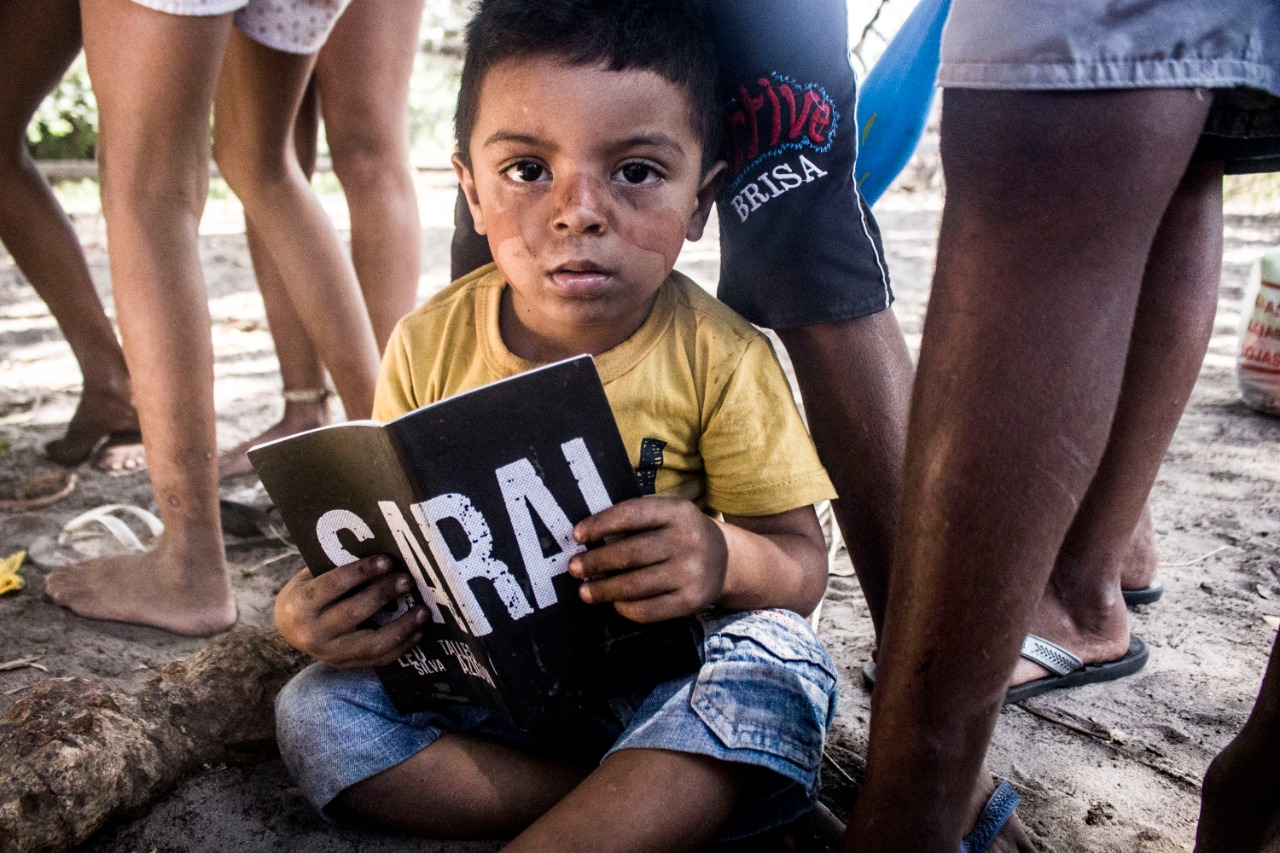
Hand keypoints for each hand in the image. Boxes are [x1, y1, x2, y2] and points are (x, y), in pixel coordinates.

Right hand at [274, 555, 426, 668]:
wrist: (290, 629)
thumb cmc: (309, 592)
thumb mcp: (311, 577)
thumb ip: (338, 568)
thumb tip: (382, 555)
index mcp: (299, 605)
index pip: (333, 585)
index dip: (362, 572)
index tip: (387, 561)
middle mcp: (311, 634)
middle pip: (355, 612)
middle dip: (384, 594)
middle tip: (408, 581)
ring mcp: (329, 655)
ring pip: (372, 643)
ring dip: (402, 627)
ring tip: (423, 611)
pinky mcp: (345, 666)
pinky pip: (379, 659)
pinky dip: (402, 645)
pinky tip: (418, 631)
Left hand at [568, 496, 727, 621]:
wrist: (727, 560)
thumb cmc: (681, 534)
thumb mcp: (667, 515)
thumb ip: (634, 521)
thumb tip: (587, 539)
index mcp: (677, 512)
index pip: (631, 515)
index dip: (600, 525)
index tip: (577, 535)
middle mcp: (687, 541)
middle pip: (630, 554)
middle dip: (595, 562)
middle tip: (574, 568)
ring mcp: (691, 573)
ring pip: (635, 585)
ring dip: (604, 589)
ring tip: (584, 591)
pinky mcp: (690, 602)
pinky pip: (649, 610)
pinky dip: (626, 608)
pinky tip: (615, 603)